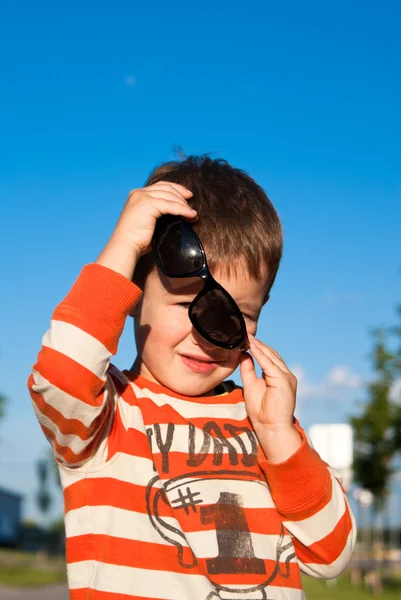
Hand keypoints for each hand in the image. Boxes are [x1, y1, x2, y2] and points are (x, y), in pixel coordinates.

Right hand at [96, 182, 196, 278]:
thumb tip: (176, 215)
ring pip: (170, 195)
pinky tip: (190, 215)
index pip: (160, 186)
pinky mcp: (147, 204)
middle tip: (192, 203)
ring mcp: (142, 197)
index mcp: (137, 195)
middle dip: (181, 194)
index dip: (176, 189)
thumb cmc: (136, 240)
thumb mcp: (147, 221)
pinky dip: (182, 209)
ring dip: (184, 204)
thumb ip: (158, 214)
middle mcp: (138, 193)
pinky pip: (170, 205)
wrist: (126, 246)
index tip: (187, 196)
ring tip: (193, 214)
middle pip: (166, 187)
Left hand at [239, 335, 301, 461]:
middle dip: (258, 343)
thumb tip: (244, 354)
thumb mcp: (251, 385)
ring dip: (258, 345)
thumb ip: (248, 370)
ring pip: (271, 356)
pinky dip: (260, 354)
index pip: (269, 357)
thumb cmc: (261, 412)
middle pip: (271, 354)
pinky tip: (251, 346)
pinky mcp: (283, 380)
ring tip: (247, 336)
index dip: (258, 348)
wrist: (270, 428)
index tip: (245, 338)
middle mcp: (285, 374)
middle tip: (245, 333)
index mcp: (279, 376)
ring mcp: (286, 376)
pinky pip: (269, 363)